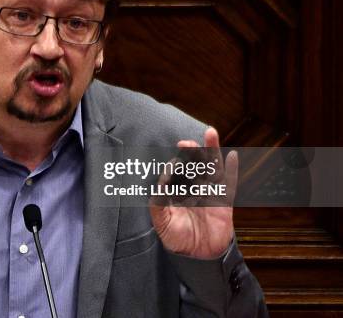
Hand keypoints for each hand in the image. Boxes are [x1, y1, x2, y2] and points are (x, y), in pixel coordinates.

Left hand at [149, 127, 236, 258]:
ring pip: (212, 167)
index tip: (172, 165)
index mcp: (178, 192)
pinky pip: (230, 183)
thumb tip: (159, 184)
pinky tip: (232, 155)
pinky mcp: (224, 201)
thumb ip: (157, 204)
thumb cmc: (177, 238)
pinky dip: (232, 169)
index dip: (174, 167)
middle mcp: (194, 189)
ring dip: (212, 150)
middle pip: (194, 164)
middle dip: (191, 152)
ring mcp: (210, 193)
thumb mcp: (162, 222)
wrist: (198, 257)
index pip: (176, 173)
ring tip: (210, 133)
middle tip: (185, 142)